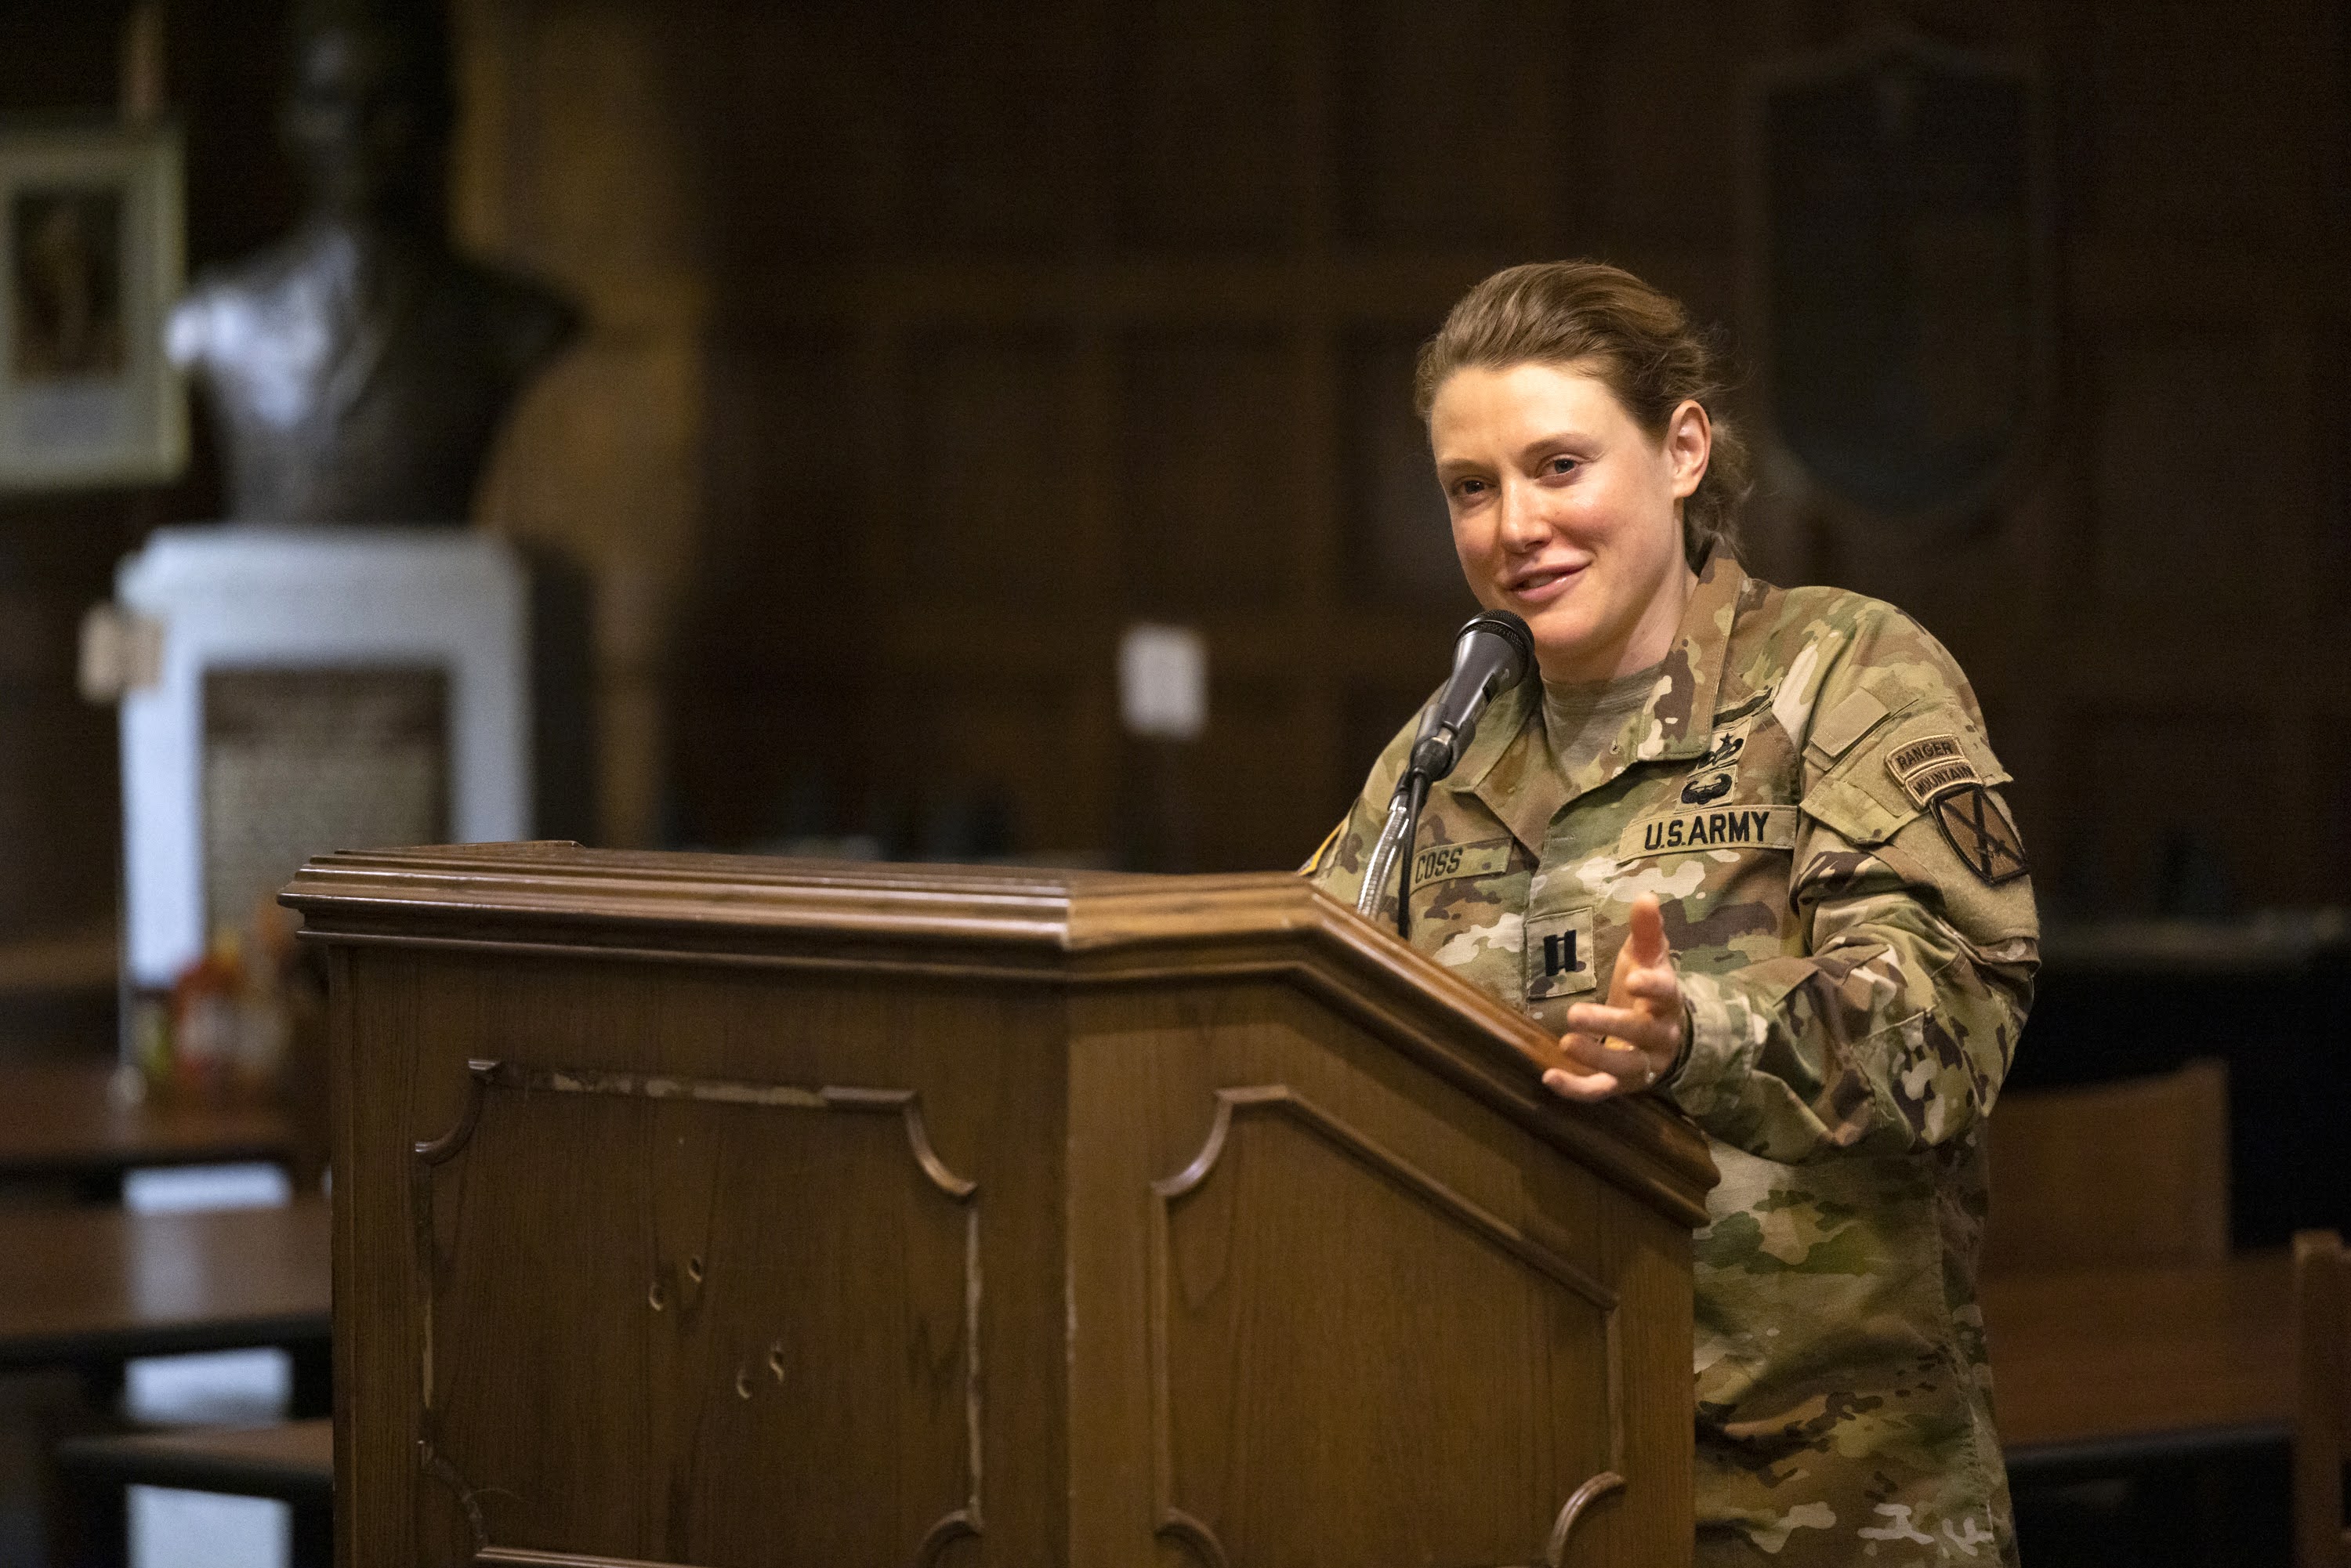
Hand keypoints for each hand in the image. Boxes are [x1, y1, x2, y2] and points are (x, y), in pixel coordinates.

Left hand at [1543, 893, 1683, 1101]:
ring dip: (1594, 1056)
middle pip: (1640, 1033)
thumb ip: (1647, 931)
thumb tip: (1646, 895)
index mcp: (1668, 1001)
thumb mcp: (1648, 959)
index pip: (1666, 993)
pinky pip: (1600, 1090)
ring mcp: (1642, 1065)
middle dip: (1610, 1023)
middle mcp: (1660, 1037)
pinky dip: (1576, 1089)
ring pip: (1623, 1066)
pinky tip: (1549, 1077)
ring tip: (1565, 1043)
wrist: (1666, 1039)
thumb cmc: (1648, 991)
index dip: (1653, 987)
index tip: (1633, 977)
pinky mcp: (1620, 1085)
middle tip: (1575, 1014)